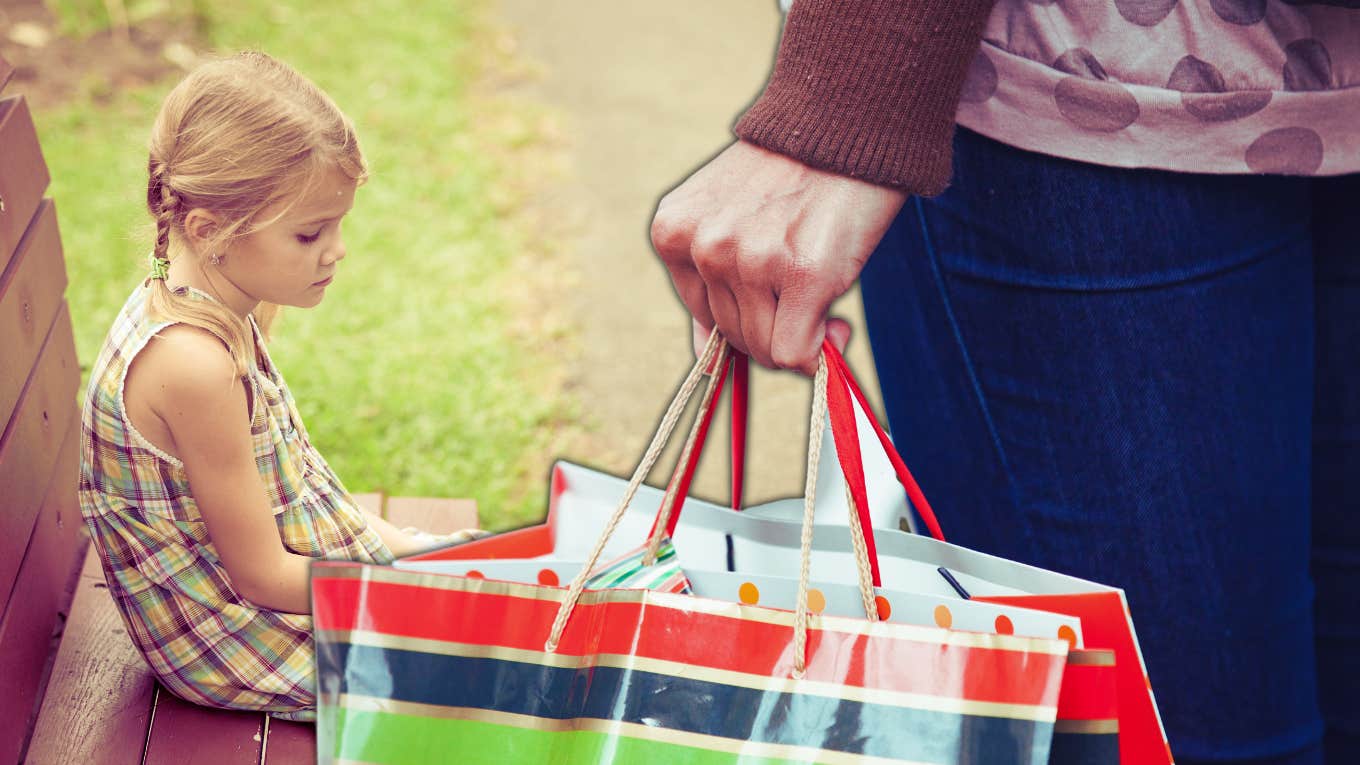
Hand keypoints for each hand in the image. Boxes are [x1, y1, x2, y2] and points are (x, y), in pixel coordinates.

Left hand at [652, 140, 906, 373]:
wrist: (843, 125)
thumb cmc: (788, 177)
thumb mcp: (724, 216)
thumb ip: (708, 284)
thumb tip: (708, 357)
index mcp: (672, 234)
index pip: (705, 325)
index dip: (750, 318)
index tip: (777, 292)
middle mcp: (703, 248)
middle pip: (737, 341)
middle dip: (777, 324)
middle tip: (805, 279)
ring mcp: (749, 261)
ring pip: (769, 350)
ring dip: (802, 332)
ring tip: (819, 280)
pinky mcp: (801, 273)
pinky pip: (799, 352)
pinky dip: (823, 348)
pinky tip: (836, 320)